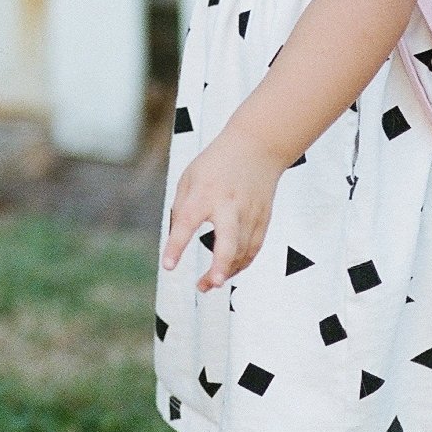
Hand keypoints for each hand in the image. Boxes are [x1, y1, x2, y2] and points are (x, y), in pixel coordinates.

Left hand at [162, 129, 283, 289]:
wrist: (256, 146)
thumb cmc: (217, 163)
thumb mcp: (188, 178)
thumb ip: (181, 209)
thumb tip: (176, 239)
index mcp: (204, 193)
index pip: (186, 223)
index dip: (176, 246)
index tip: (168, 266)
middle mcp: (229, 205)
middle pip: (228, 241)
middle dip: (221, 265)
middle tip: (212, 283)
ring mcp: (250, 214)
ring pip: (242, 252)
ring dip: (226, 272)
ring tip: (209, 284)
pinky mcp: (263, 219)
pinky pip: (253, 249)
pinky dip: (241, 264)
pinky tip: (228, 272)